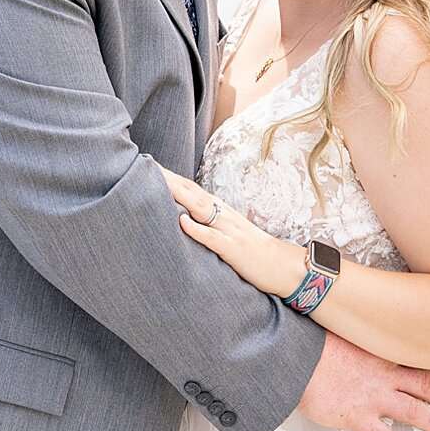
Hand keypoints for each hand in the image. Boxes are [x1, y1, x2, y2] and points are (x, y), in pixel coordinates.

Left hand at [160, 167, 305, 300]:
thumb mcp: (230, 232)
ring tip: (158, 182)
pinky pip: (212, 237)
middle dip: (169, 179)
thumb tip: (188, 219)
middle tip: (146, 164)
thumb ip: (211, 224)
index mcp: (222, 210)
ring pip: (200, 208)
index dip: (172, 178)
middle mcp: (224, 214)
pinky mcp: (233, 249)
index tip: (151, 166)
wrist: (283, 266)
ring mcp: (229, 230)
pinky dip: (197, 229)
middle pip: (192, 192)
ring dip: (179, 194)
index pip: (192, 190)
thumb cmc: (254, 252)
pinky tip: (182, 221)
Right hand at [297, 328, 429, 430]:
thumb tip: (346, 325)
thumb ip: (351, 333)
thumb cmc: (313, 342)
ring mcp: (375, 399)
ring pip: (415, 412)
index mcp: (380, 354)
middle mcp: (384, 377)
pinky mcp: (360, 418)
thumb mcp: (340, 328)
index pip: (414, 360)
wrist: (298, 359)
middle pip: (425, 386)